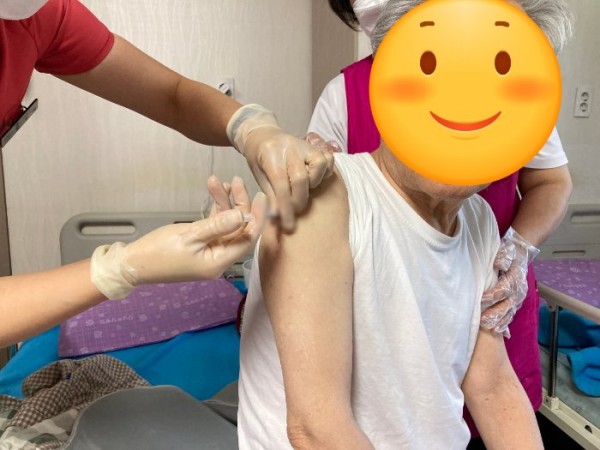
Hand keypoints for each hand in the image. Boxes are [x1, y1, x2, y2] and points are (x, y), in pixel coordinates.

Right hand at [91, 179, 266, 298]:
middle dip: (239, 204)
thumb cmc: (158, 252)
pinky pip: (214, 226)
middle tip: (237, 181)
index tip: (261, 196)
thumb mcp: (190, 236)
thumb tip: (243, 215)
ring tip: (219, 181)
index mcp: (219, 262)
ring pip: (226, 225)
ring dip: (225, 203)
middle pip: (238, 230)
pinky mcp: (200, 245)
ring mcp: (209, 252)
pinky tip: (215, 191)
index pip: (247, 239)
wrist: (132, 263)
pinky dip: (215, 210)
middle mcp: (218, 259)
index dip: (256, 217)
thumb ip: (218, 225)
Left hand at [227, 104, 334, 230]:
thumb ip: (271, 195)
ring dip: (313, 184)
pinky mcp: (315, 146)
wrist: (263, 136)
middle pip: (301, 177)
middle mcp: (289, 146)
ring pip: (319, 165)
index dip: (285, 207)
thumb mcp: (259, 178)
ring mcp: (304, 144)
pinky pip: (328, 160)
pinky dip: (324, 173)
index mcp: (270, 153)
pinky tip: (313, 180)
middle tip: (295, 211)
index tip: (288, 225)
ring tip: (304, 190)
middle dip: (299, 200)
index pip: (280, 184)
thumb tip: (279, 218)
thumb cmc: (259, 160)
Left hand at [480, 227, 539, 336]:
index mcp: (515, 278)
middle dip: (495, 313)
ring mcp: (517, 298)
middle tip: (484, 321)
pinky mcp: (515, 302)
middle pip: (507, 305)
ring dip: (500, 321)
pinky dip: (505, 324)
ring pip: (509, 312)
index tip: (482, 299)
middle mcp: (518, 290)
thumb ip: (504, 257)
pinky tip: (500, 333)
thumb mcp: (507, 250)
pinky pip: (510, 314)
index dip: (493, 295)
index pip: (504, 289)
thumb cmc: (510, 253)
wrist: (521, 254)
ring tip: (490, 329)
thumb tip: (498, 264)